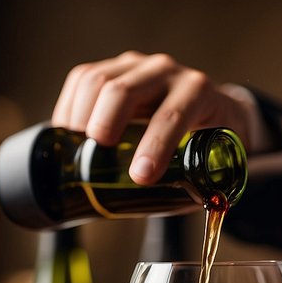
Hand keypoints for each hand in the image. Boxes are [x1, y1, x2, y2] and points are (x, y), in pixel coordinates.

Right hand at [50, 50, 254, 184]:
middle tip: (96, 156)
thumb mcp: (213, 160)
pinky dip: (69, 107)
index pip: (173, 113)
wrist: (208, 111)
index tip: (141, 177)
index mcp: (198, 92)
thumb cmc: (206, 143)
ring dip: (81, 116)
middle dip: (105, 124)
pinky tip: (68, 133)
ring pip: (97, 80)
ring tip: (79, 149)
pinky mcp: (113, 69)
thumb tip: (186, 215)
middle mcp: (166, 71)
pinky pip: (82, 78)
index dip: (155, 145)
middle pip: (124, 90)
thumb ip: (201, 187)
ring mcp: (137, 66)